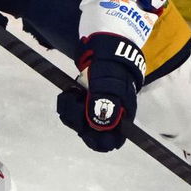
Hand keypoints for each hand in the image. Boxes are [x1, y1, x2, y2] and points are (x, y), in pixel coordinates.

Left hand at [55, 34, 144, 151]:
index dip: (97, 140)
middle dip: (77, 120)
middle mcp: (109, 117)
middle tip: (76, 101)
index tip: (85, 127)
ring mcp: (95, 109)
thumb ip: (104, 106)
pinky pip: (72, 112)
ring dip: (70, 110)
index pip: (111, 142)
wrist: (105, 48)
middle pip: (90, 134)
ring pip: (79, 123)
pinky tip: (71, 92)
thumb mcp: (109, 85)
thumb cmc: (112, 68)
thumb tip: (97, 125)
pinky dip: (68, 103)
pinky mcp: (85, 102)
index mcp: (121, 117)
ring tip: (73, 93)